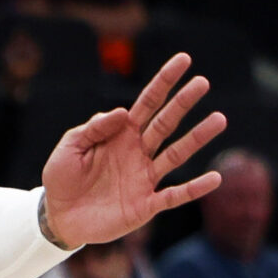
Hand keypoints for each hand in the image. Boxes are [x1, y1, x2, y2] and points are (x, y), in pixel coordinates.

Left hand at [41, 52, 228, 247]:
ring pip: (176, 154)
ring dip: (197, 138)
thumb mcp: (69, 148)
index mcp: (121, 135)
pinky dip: (194, 188)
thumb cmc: (62, 180)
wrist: (58, 218)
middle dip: (183, 103)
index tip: (184, 60)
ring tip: (219, 119)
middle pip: (166, 123)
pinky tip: (215, 178)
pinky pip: (174, 196)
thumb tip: (121, 111)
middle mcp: (138, 153)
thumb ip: (92, 128)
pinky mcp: (145, 205)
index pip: (148, 103)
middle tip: (202, 83)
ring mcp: (144, 178)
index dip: (164, 82)